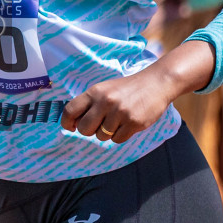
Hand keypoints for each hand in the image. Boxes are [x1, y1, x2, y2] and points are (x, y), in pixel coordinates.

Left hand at [61, 67, 177, 144]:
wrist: (155, 83)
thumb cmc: (126, 89)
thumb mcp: (105, 90)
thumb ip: (89, 104)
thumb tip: (73, 124)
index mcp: (95, 92)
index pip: (70, 110)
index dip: (67, 122)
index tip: (71, 127)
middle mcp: (105, 102)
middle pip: (84, 129)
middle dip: (89, 131)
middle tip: (99, 125)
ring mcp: (119, 113)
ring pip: (101, 136)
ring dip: (108, 133)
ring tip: (118, 120)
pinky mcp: (133, 122)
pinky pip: (117, 140)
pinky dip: (120, 135)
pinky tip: (127, 123)